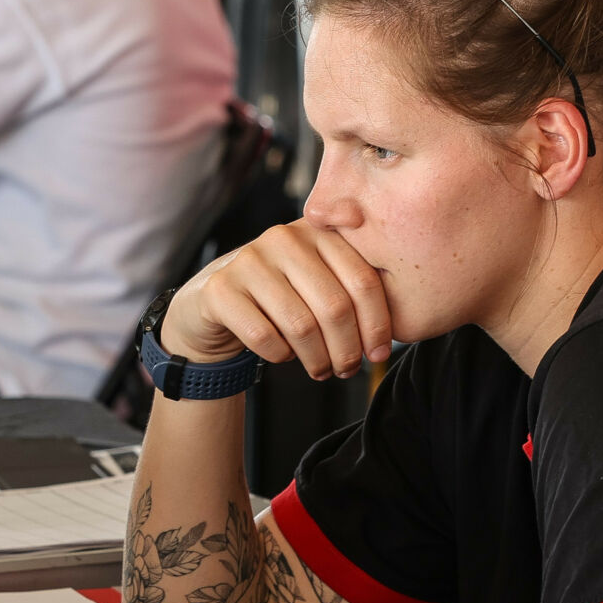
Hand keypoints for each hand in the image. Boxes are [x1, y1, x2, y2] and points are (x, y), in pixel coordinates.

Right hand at [161, 220, 390, 378]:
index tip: (379, 354)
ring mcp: (249, 260)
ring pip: (301, 325)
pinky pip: (264, 336)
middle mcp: (284, 238)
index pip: (363, 280)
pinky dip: (280, 355)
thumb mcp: (319, 285)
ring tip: (321, 370)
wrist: (214, 304)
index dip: (378, 324)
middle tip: (348, 370)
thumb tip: (388, 341)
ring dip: (317, 359)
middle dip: (348, 349)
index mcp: (319, 232)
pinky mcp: (220, 288)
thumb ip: (353, 295)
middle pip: (334, 306)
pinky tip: (282, 354)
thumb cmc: (282, 299)